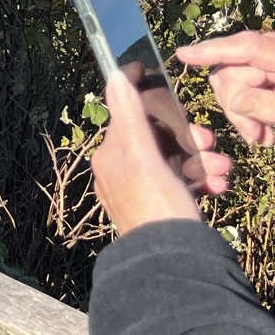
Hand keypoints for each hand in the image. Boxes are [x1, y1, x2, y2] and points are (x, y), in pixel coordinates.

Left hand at [91, 67, 229, 233]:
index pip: (122, 113)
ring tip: (223, 168)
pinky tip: (219, 185)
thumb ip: (131, 117)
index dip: (137, 92)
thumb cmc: (155, 206)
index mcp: (111, 157)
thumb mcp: (143, 157)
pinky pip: (184, 184)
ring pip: (175, 161)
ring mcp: (144, 191)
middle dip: (188, 137)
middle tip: (209, 140)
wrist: (172, 264)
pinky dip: (202, 181)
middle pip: (156, 139)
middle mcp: (122, 172)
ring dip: (201, 160)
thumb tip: (115, 77)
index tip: (148, 71)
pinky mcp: (165, 208)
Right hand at [177, 30, 274, 147]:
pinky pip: (246, 90)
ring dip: (242, 113)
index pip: (247, 46)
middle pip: (233, 69)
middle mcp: (271, 53)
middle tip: (254, 136)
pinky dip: (250, 113)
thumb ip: (269, 106)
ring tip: (261, 138)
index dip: (214, 50)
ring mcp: (268, 66)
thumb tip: (236, 102)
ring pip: (233, 83)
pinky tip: (263, 133)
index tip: (182, 55)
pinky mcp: (267, 82)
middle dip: (235, 103)